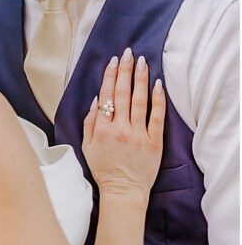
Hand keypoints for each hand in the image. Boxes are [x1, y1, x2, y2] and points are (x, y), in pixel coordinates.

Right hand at [82, 48, 165, 197]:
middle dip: (125, 71)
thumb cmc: (103, 168)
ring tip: (142, 62)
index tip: (113, 61)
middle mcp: (120, 128)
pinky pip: (156, 116)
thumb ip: (90, 122)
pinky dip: (157, 99)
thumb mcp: (87, 145)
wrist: (123, 191)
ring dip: (139, 79)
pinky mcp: (154, 141)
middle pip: (122, 93)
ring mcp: (138, 134)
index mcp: (102, 128)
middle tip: (128, 53)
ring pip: (139, 101)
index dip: (109, 76)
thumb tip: (97, 100)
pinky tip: (157, 85)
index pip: (106, 96)